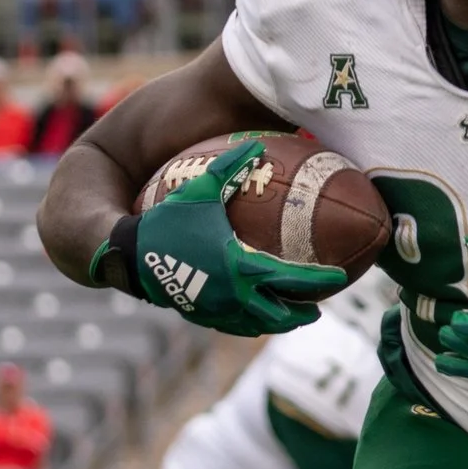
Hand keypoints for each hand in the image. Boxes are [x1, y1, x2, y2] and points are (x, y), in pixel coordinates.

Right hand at [118, 140, 348, 336]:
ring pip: (257, 325)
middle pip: (281, 314)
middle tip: (319, 309)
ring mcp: (216, 310)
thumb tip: (256, 143)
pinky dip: (248, 323)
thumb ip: (229, 167)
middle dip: (303, 314)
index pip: (293, 279)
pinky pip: (231, 325)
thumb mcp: (199, 190)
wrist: (127, 255)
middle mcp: (234, 295)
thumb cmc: (165, 220)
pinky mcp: (198, 315)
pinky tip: (251, 315)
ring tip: (290, 317)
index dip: (320, 281)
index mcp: (241, 266)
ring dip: (277, 323)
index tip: (340, 279)